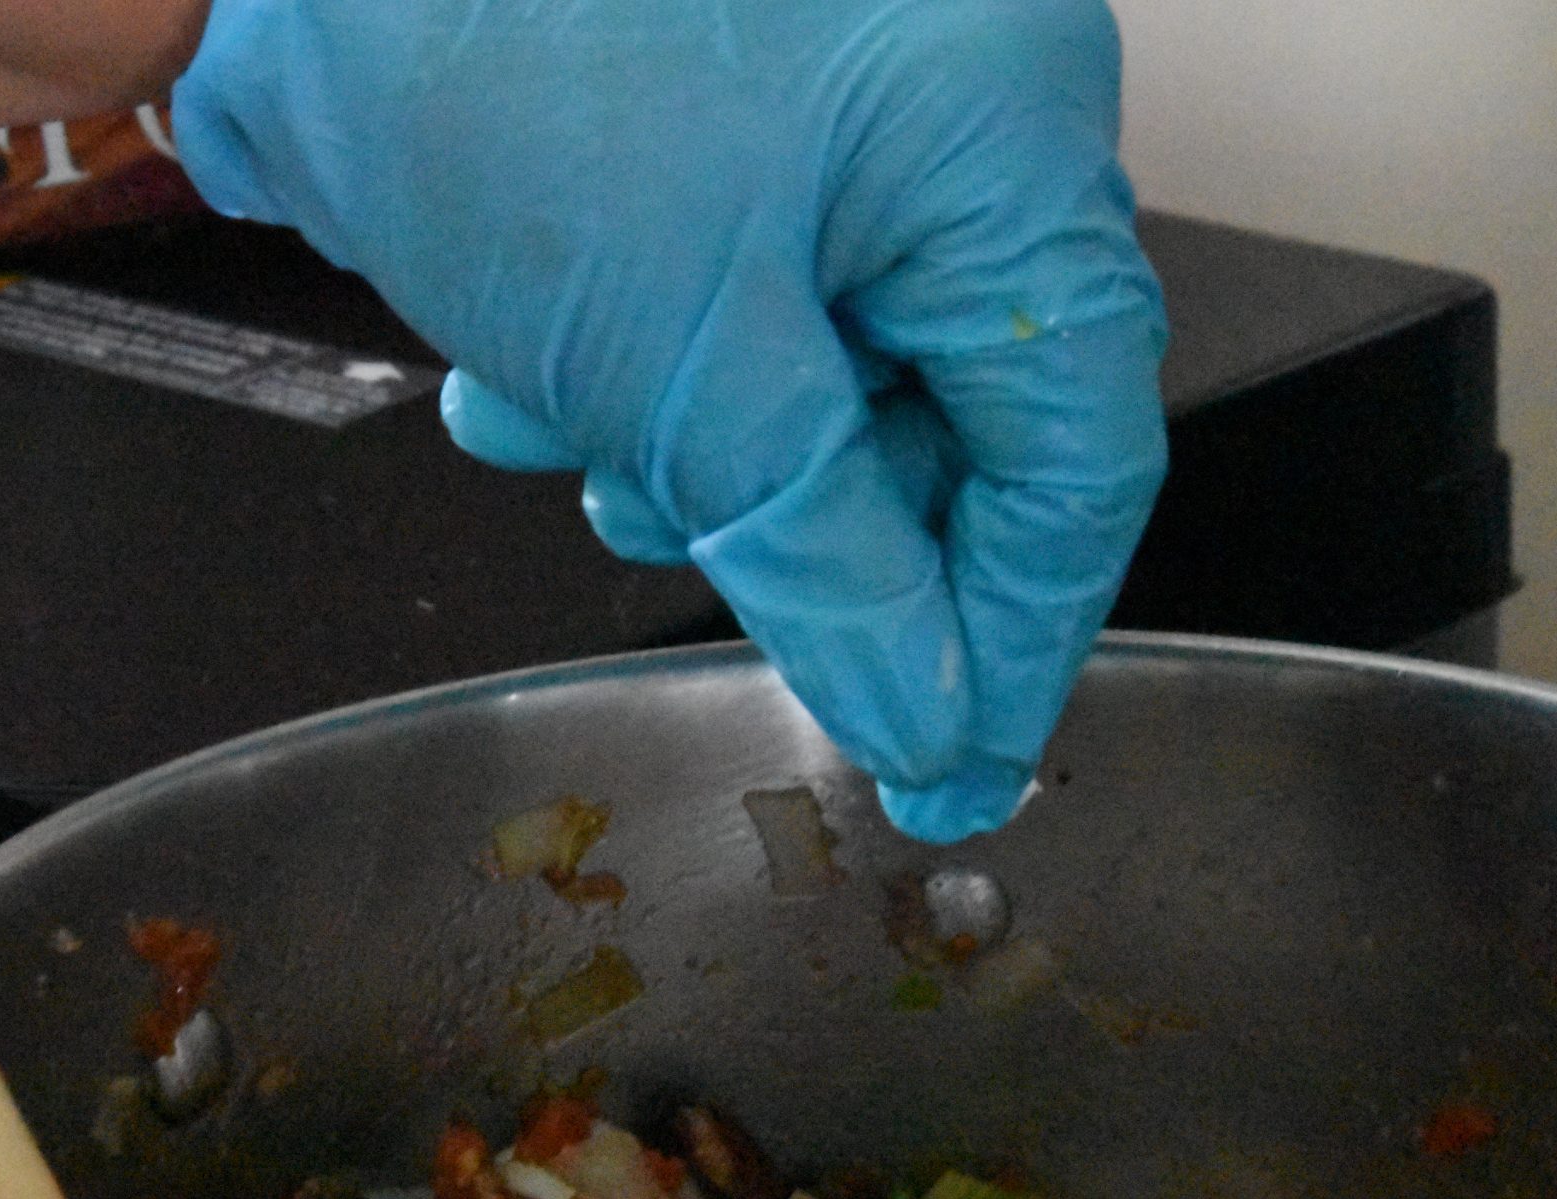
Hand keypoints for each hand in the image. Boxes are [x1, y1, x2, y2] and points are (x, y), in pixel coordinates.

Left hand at [172, 0, 1166, 840]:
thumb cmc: (479, 70)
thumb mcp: (684, 376)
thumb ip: (833, 565)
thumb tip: (924, 701)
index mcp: (1004, 139)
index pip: (1076, 454)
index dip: (1011, 640)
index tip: (952, 770)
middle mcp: (961, 108)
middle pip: (956, 421)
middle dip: (806, 525)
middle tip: (710, 570)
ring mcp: (854, 108)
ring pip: (839, 382)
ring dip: (701, 457)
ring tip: (571, 428)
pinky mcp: (751, 128)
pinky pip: (758, 310)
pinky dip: (656, 378)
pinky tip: (537, 372)